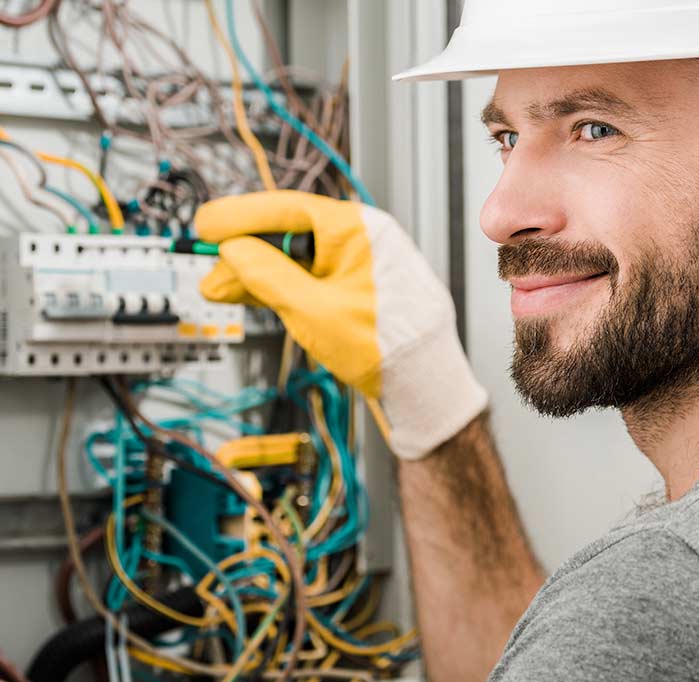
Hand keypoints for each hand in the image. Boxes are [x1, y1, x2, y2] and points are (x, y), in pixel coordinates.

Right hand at [195, 190, 486, 459]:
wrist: (423, 386)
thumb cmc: (388, 348)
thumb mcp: (314, 311)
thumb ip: (269, 276)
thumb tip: (233, 251)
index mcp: (359, 230)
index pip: (289, 209)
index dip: (241, 216)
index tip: (206, 225)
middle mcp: (360, 241)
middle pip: (289, 235)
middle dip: (244, 255)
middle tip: (210, 271)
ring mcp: (358, 267)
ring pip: (296, 261)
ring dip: (256, 275)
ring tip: (219, 289)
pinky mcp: (354, 292)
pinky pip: (310, 280)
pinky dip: (279, 289)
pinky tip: (249, 295)